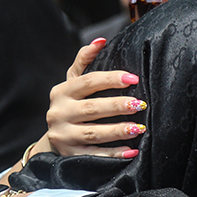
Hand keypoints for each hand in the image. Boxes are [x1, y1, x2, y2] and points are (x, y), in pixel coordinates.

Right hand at [44, 38, 146, 157]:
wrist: (55, 139)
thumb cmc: (71, 104)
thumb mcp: (73, 82)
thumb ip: (84, 61)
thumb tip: (101, 41)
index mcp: (61, 92)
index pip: (88, 82)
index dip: (111, 79)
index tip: (134, 79)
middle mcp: (58, 113)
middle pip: (92, 108)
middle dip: (118, 106)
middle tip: (141, 104)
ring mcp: (63, 136)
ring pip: (94, 132)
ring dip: (118, 130)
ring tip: (139, 128)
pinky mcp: (70, 155)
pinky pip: (95, 155)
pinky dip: (114, 153)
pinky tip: (131, 150)